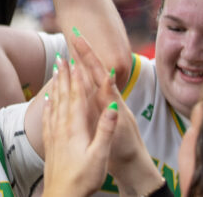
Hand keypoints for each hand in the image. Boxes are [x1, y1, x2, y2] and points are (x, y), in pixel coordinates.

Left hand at [42, 52, 117, 196]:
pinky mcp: (50, 144)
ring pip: (54, 104)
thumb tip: (113, 106)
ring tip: (54, 71)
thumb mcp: (100, 155)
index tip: (75, 59)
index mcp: (76, 127)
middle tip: (61, 57)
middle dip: (63, 75)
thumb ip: (106, 130)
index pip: (76, 96)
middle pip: (62, 95)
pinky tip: (47, 101)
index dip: (76, 77)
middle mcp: (62, 127)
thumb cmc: (84, 178)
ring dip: (55, 86)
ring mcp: (54, 135)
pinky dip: (48, 105)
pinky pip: (48, 118)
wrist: (62, 196)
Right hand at [71, 37, 166, 195]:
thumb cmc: (125, 149)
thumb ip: (111, 100)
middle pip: (94, 72)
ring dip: (81, 66)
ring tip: (71, 51)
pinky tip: (72, 84)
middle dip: (85, 54)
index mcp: (111, 101)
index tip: (78, 37)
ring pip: (90, 82)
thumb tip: (109, 75)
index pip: (98, 71)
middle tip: (75, 34)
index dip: (88, 54)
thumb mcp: (118, 123)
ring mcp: (104, 109)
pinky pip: (88, 96)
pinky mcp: (100, 119)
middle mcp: (108, 102)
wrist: (131, 168)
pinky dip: (80, 85)